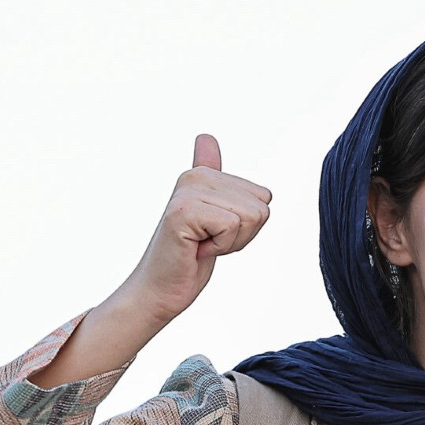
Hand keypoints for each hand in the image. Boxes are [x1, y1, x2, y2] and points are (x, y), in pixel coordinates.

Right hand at [115, 134, 272, 324]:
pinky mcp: (184, 211)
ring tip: (201, 244)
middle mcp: (195, 175)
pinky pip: (232, 226)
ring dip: (231, 242)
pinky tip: (196, 249)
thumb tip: (205, 137)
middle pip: (261, 207)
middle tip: (208, 241)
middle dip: (242, 234)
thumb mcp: (211, 213)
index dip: (248, 224)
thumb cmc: (189, 255)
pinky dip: (219, 247)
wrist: (161, 287)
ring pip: (251, 216)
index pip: (264, 196)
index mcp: (204, 173)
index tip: (217, 231)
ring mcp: (188, 192)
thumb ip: (213, 178)